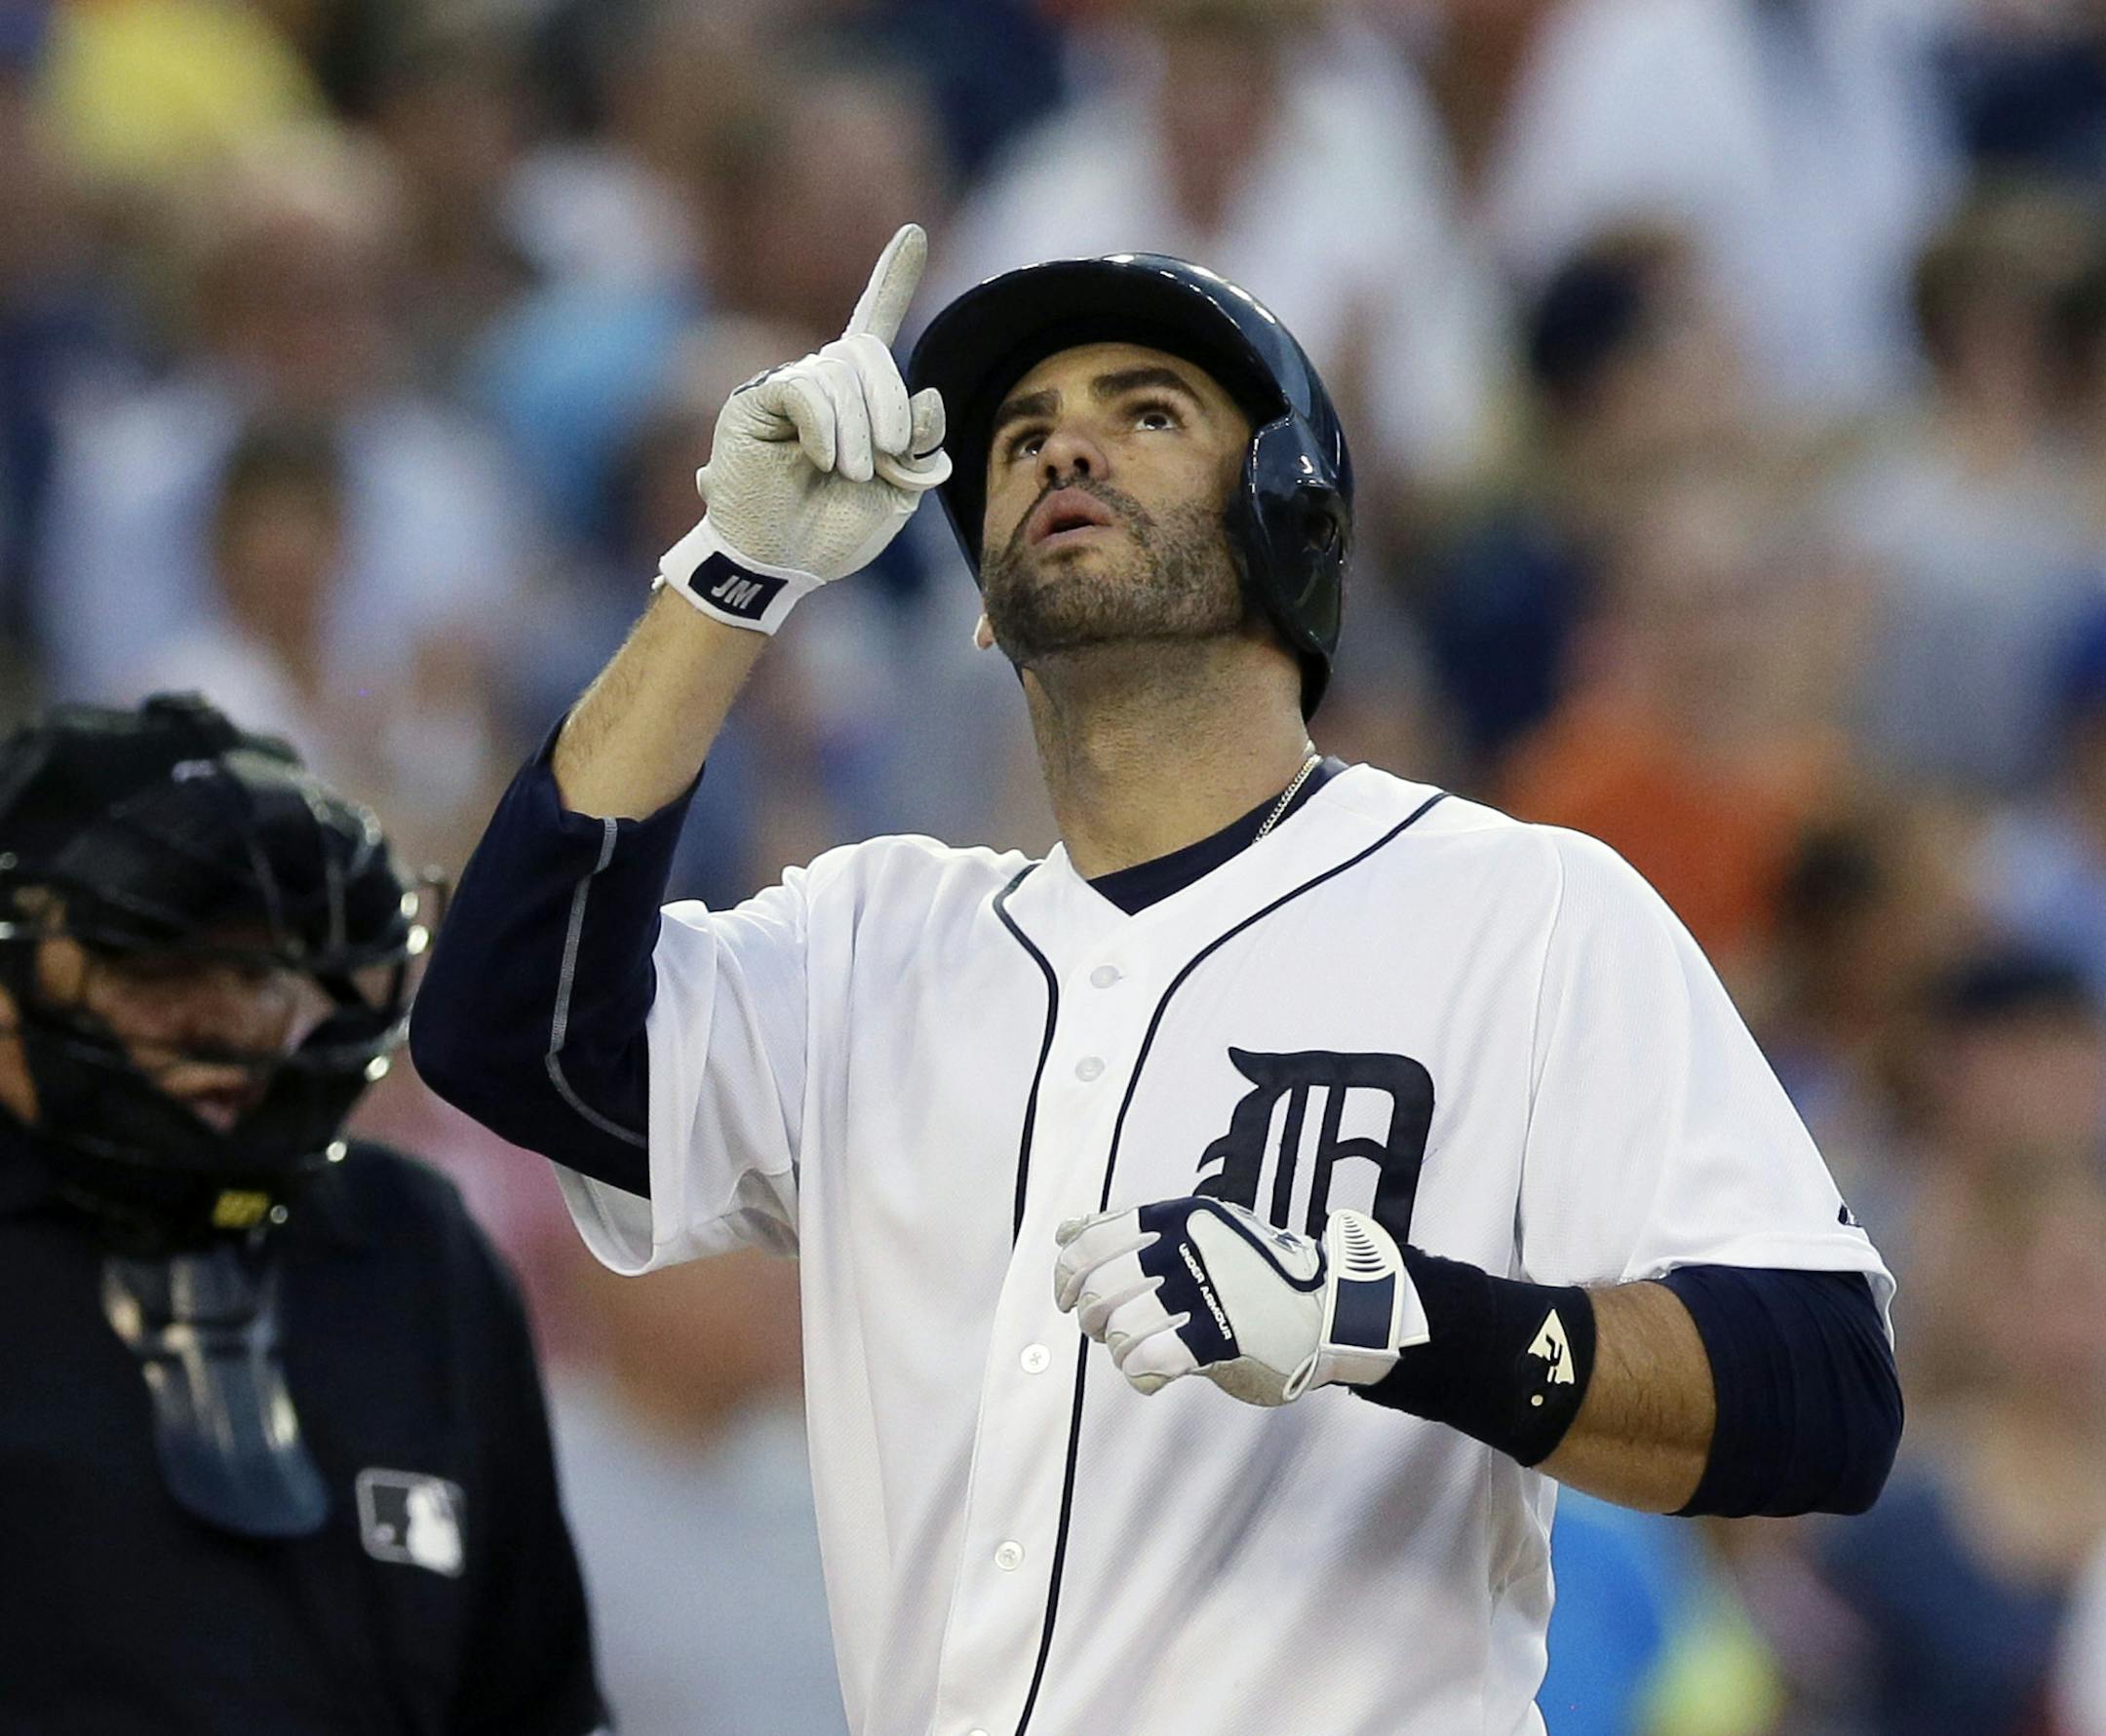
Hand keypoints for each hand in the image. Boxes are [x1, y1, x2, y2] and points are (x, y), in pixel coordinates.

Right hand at [661, 223, 951, 630]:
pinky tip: (821, 459)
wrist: (781, 564)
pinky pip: (804, 389)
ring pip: (839, 372)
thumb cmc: (833, 531)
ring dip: (857, 431)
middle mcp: (819, 381)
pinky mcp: (753, 402)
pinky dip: (824, 428)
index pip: (875, 323)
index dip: (893, 277)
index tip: (913, 232)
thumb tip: (931, 398)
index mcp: (855, 396)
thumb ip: (917, 446)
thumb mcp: (897, 492)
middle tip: (882, 462)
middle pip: (868, 352)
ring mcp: (784, 388)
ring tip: (846, 474)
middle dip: (889, 408)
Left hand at [1054, 1197, 1422, 1407]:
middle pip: (1099, 1289)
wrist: (1328, 1310)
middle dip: (1092, 1318)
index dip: (1066, 1275)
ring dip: (1119, 1348)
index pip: (1091, 1242)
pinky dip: (1139, 1370)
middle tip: (1106, 1330)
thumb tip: (1066, 1232)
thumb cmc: (1258, 1274)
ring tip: (1137, 1351)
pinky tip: (1152, 1370)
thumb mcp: (1198, 1231)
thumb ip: (1134, 1232)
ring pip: (1120, 1327)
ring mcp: (1205, 1291)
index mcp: (1178, 1217)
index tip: (1066, 1297)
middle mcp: (1187, 1248)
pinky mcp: (1220, 1337)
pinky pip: (1150, 1359)